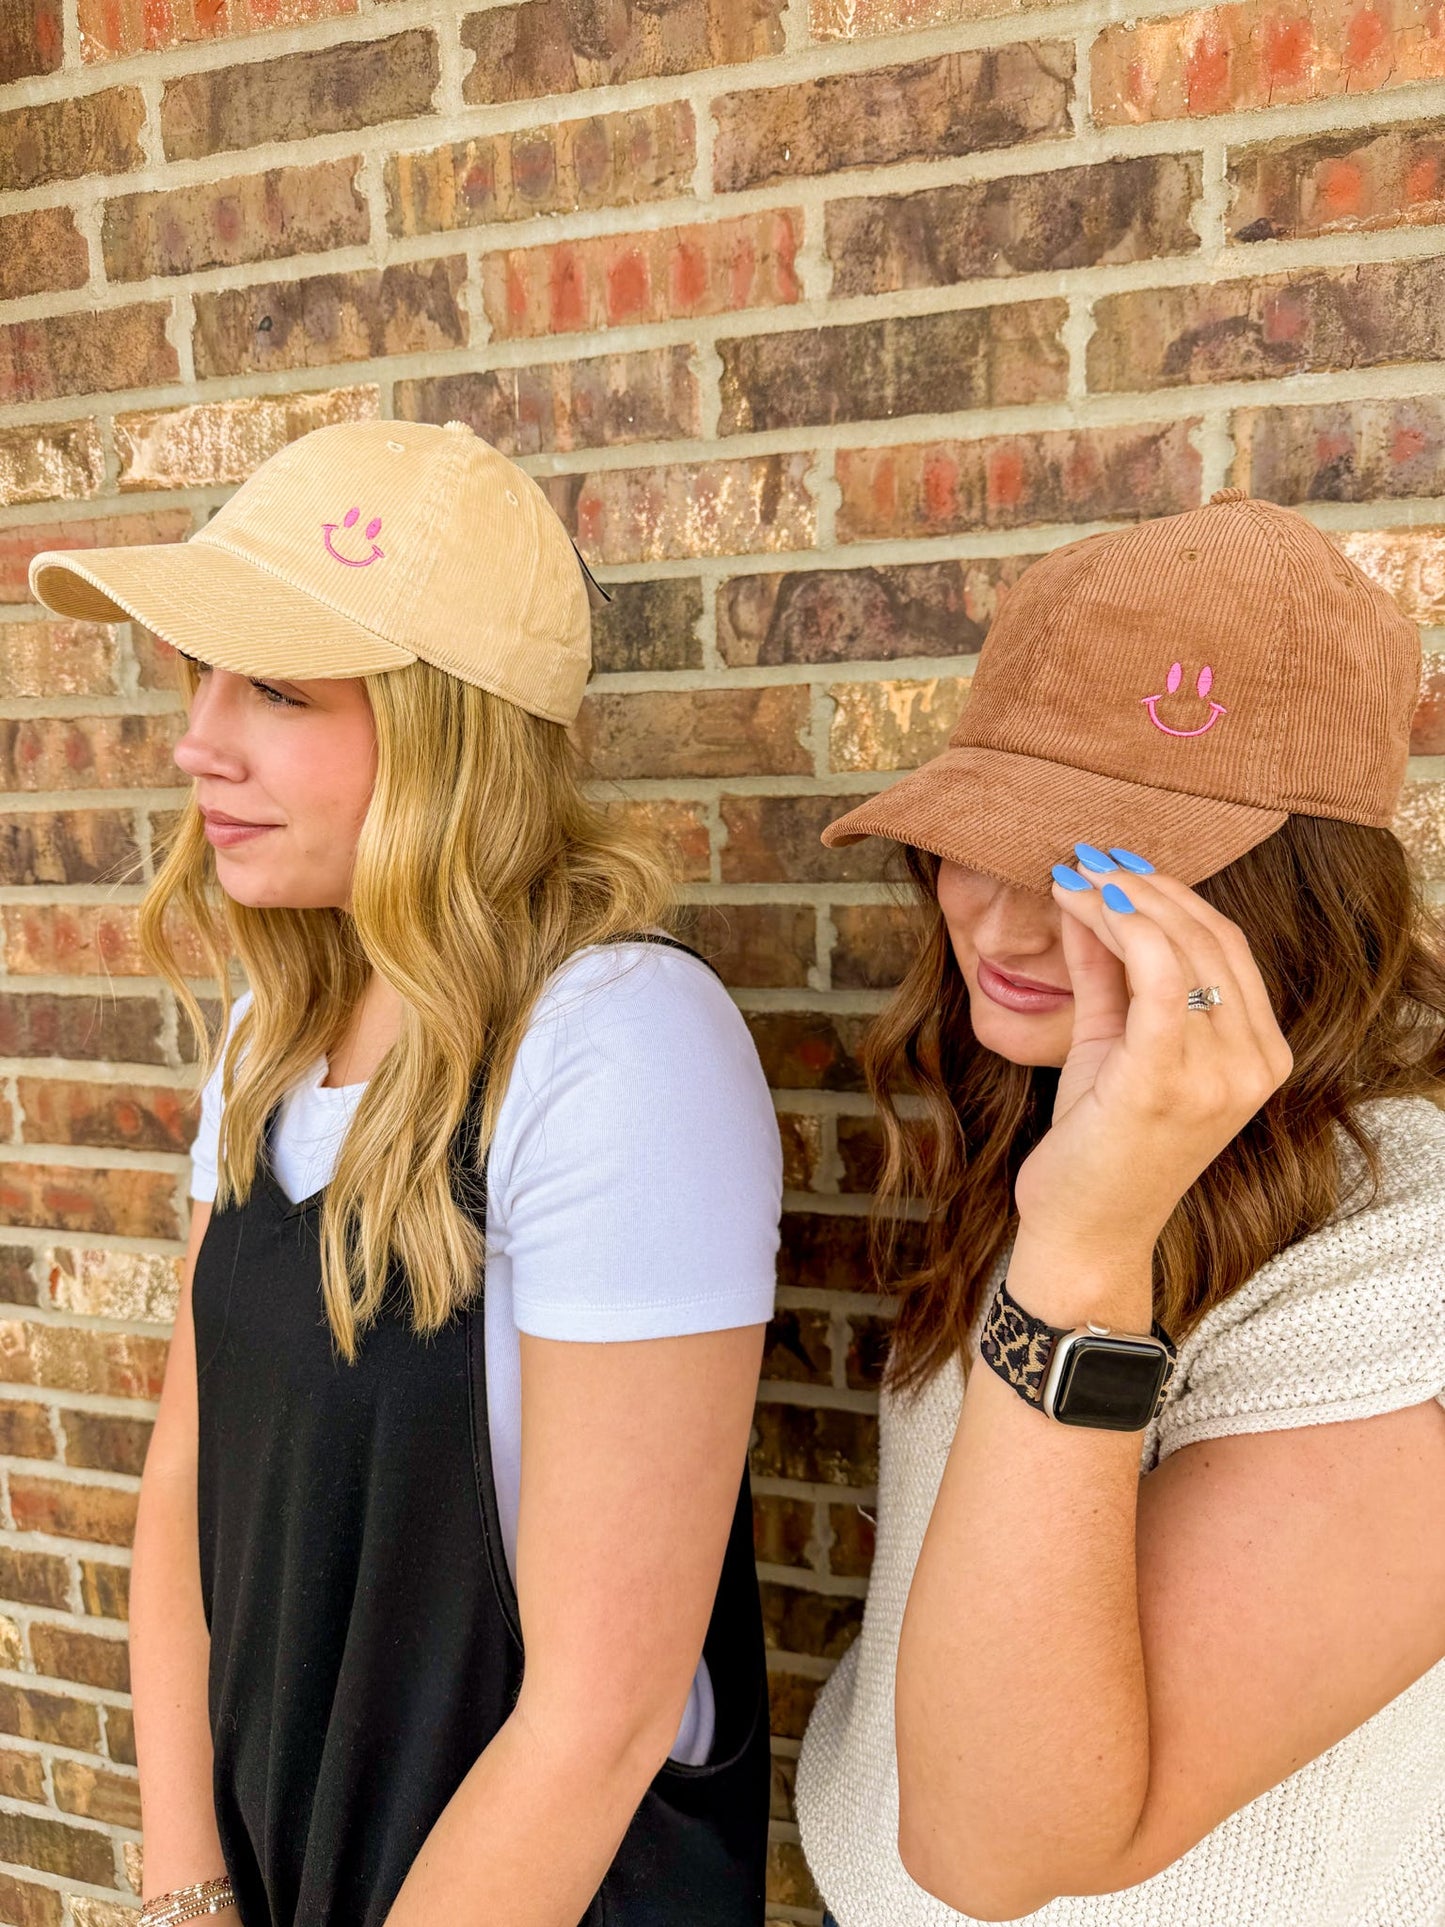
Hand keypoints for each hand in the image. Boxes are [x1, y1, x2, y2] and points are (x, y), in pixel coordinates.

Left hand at [1013, 851, 1292, 1266]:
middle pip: (1210, 938)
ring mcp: (1219, 1075)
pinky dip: (1116, 925)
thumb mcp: (1111, 1045)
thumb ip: (1109, 975)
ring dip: (1123, 897)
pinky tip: (1080, 902)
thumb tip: (1091, 900)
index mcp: (1261, 1055)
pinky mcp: (1168, 1081)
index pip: (1228, 946)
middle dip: (1146, 885)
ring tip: (1075, 873)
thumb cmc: (1097, 1143)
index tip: (1116, 863)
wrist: (1083, 1233)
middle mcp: (1254, 1063)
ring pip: (1180, 947)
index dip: (1173, 894)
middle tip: (1089, 857)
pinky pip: (1154, 976)